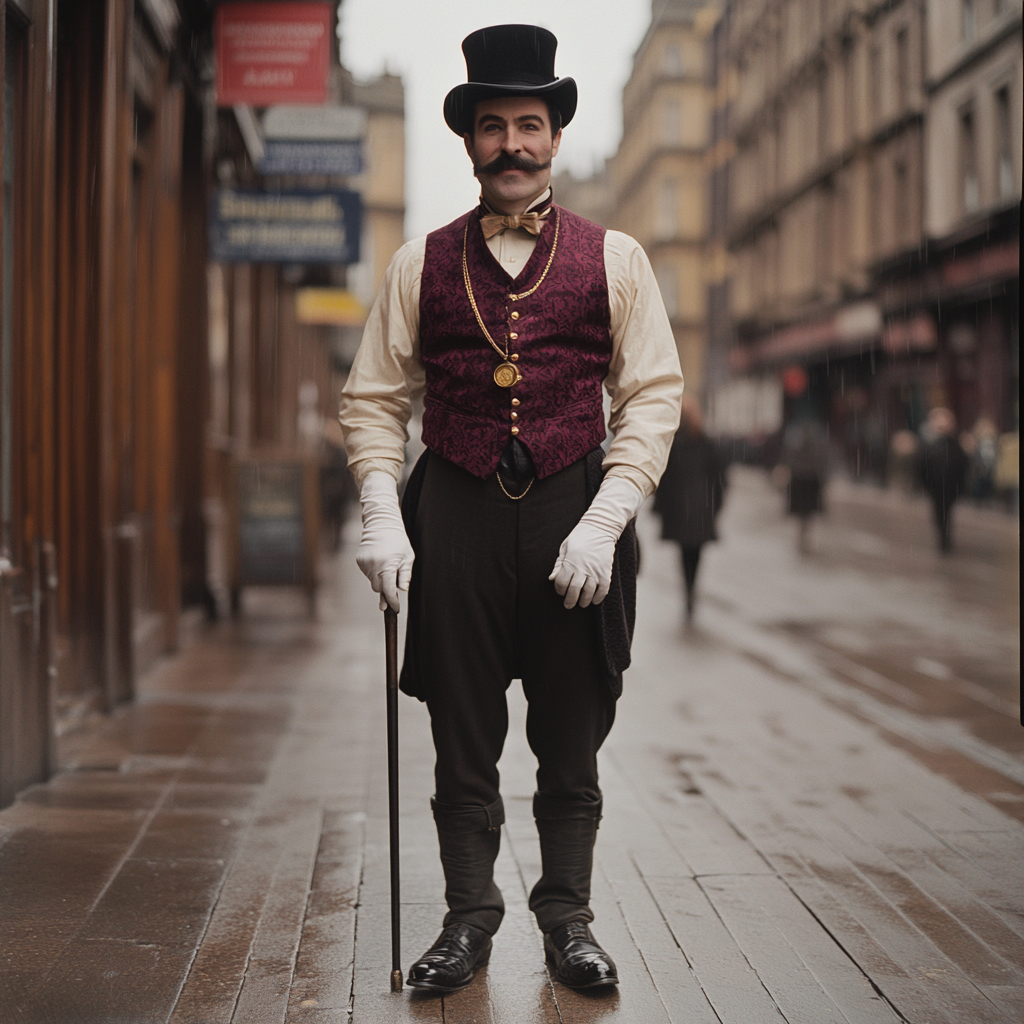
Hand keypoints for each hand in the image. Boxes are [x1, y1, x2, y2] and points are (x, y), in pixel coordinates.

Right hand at [356, 471, 414, 610]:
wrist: (381, 523)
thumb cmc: (398, 540)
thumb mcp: (408, 557)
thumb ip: (405, 575)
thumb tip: (402, 590)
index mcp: (387, 566)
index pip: (389, 590)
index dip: (392, 602)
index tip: (395, 609)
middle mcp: (374, 566)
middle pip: (378, 588)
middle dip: (385, 592)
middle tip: (392, 595)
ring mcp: (364, 564)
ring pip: (372, 581)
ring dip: (380, 580)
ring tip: (387, 565)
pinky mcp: (359, 561)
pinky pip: (368, 574)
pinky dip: (374, 572)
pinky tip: (379, 561)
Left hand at [549, 476, 643, 608]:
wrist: (600, 527)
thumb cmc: (580, 537)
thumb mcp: (564, 547)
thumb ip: (558, 564)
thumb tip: (551, 579)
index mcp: (570, 562)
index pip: (561, 582)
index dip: (559, 590)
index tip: (560, 591)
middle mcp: (582, 568)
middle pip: (574, 590)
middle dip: (570, 600)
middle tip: (568, 605)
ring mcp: (595, 570)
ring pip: (589, 592)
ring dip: (584, 601)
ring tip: (581, 603)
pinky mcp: (606, 571)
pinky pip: (603, 589)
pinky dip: (599, 597)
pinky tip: (595, 601)